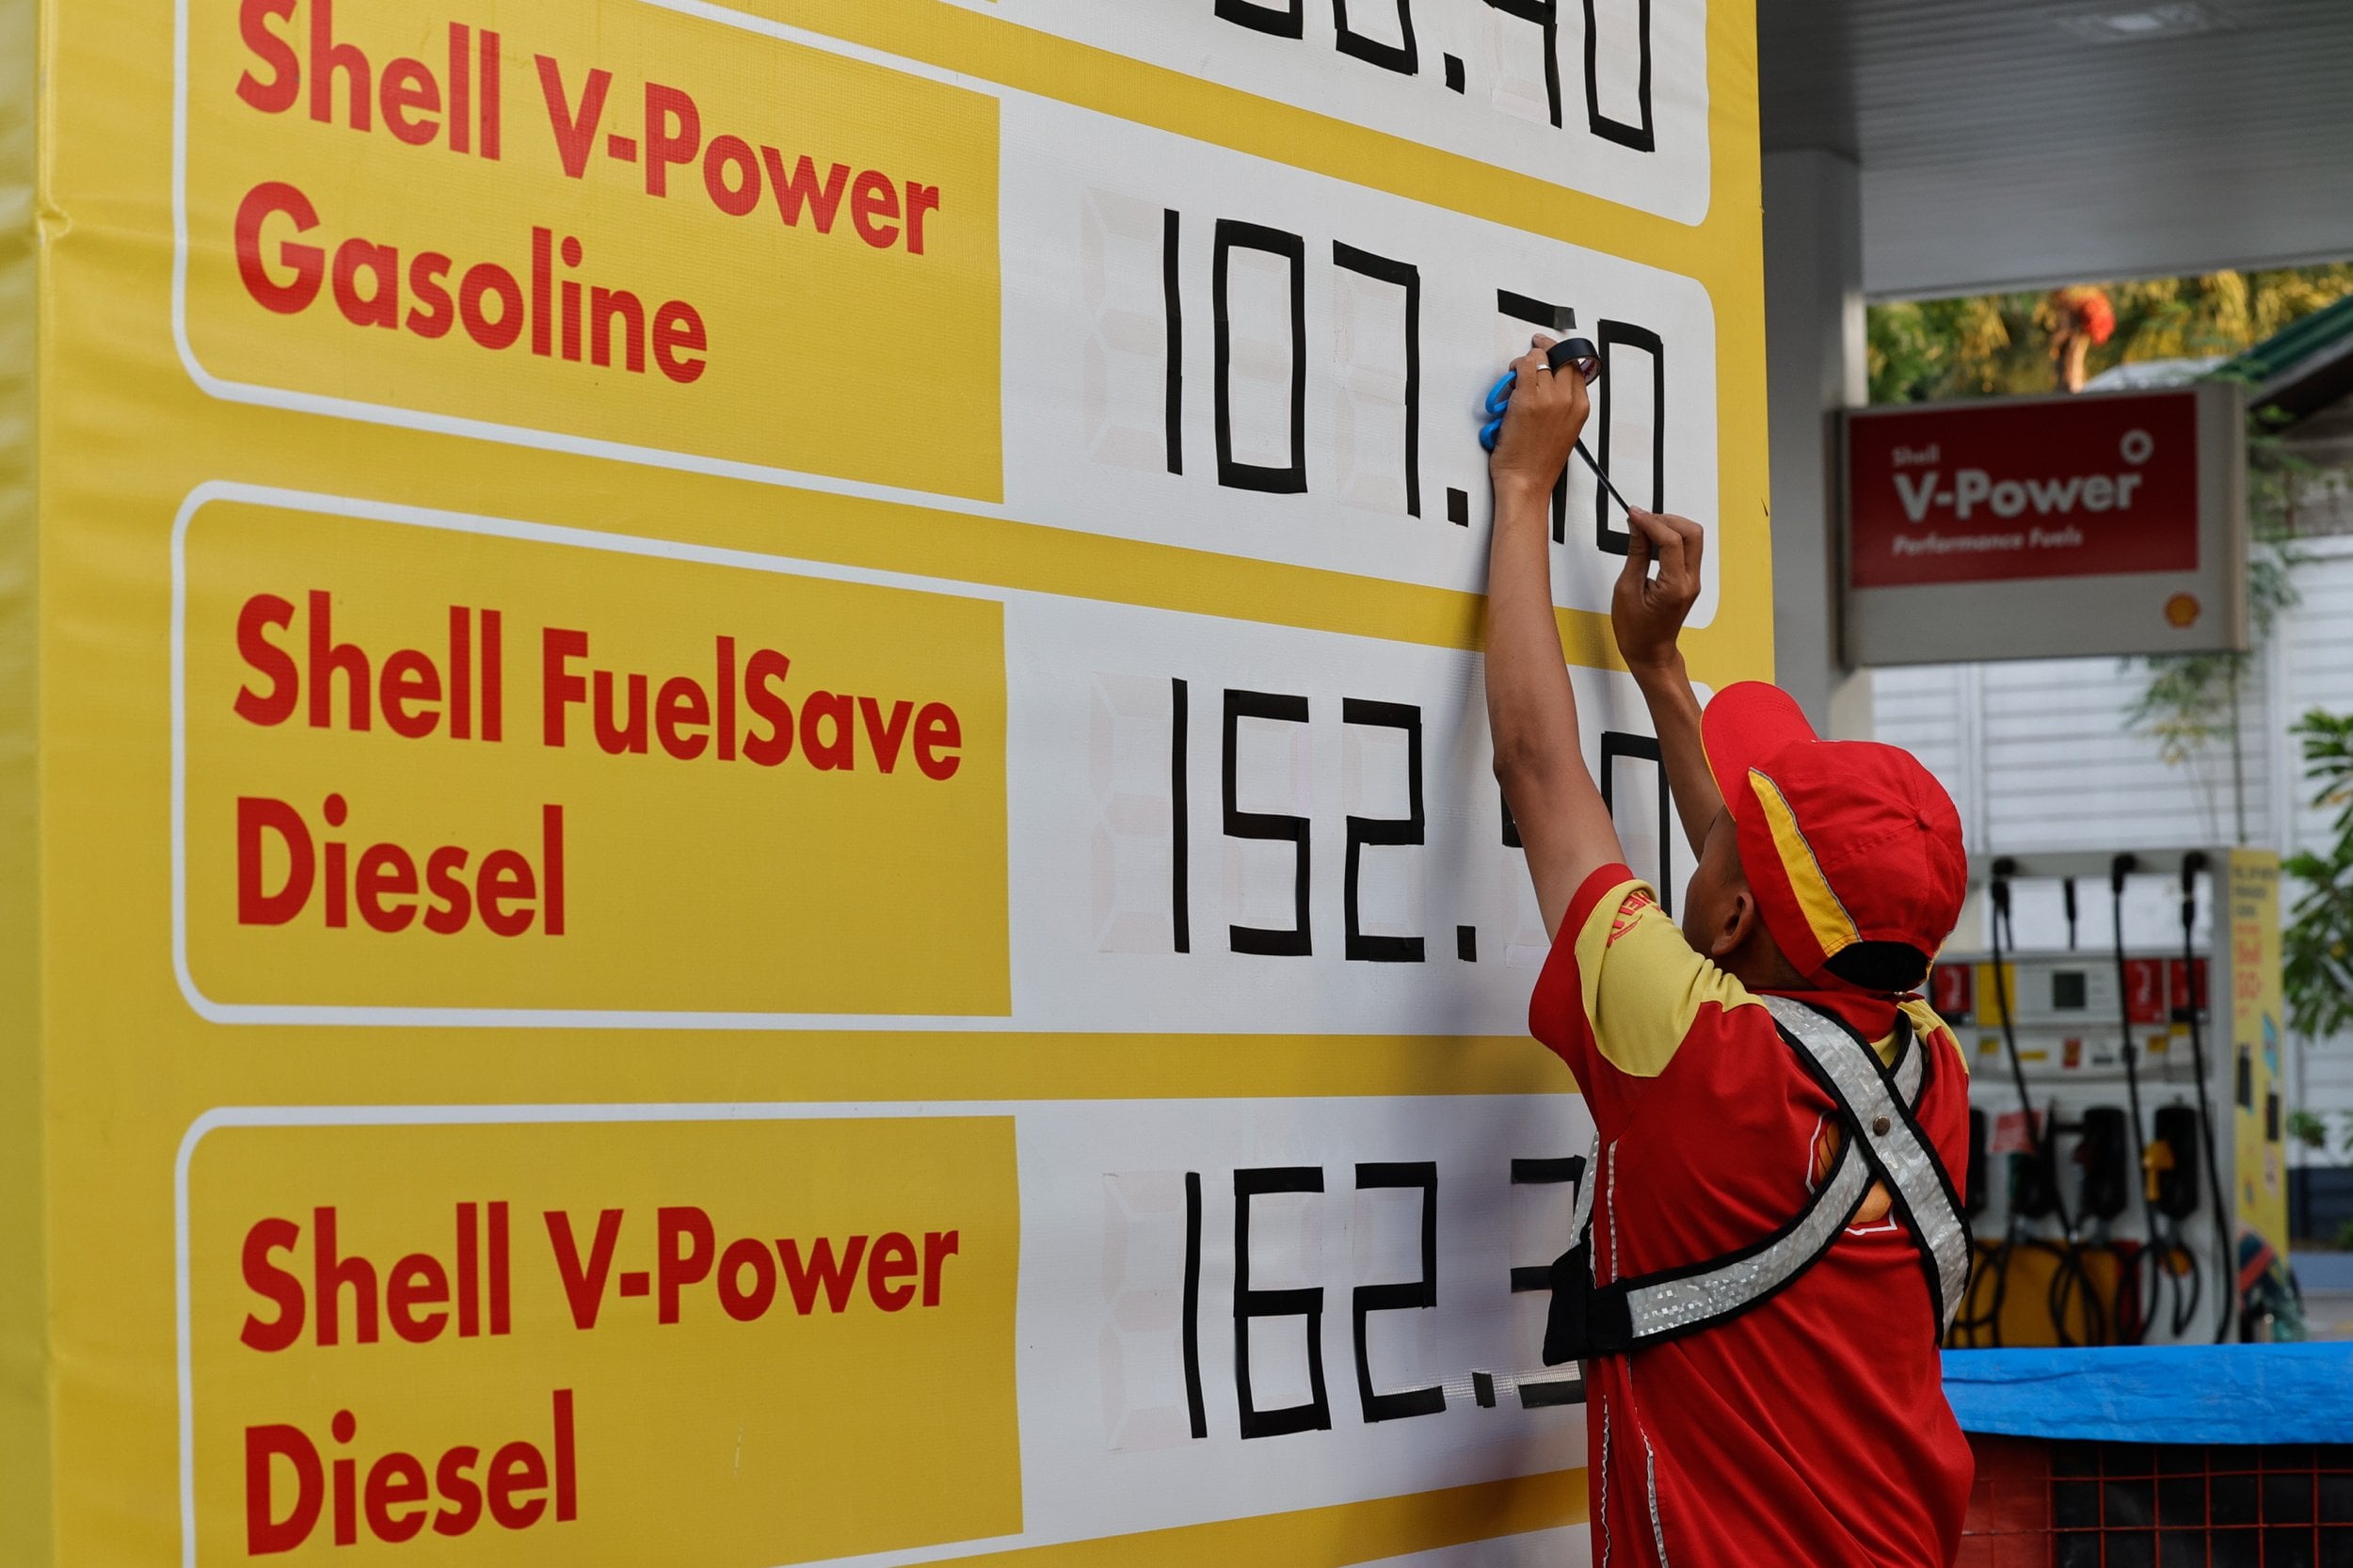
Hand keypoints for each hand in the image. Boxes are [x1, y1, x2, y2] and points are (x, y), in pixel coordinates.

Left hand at [1487, 337, 1587, 502]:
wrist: (1525, 482)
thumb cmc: (1539, 465)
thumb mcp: (1564, 432)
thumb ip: (1562, 408)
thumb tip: (1550, 388)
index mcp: (1579, 408)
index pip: (1576, 366)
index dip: (1561, 356)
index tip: (1551, 351)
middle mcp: (1567, 400)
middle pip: (1561, 358)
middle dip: (1546, 351)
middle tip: (1534, 351)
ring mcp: (1547, 398)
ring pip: (1540, 359)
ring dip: (1526, 361)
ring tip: (1517, 373)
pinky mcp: (1526, 399)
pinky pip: (1522, 366)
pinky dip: (1515, 367)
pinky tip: (1510, 378)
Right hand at [1611, 509, 1703, 674]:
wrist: (1650, 652)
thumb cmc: (1636, 631)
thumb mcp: (1626, 589)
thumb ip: (1636, 554)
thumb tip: (1637, 528)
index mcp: (1675, 586)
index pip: (1671, 541)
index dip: (1651, 522)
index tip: (1633, 514)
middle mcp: (1690, 581)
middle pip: (1692, 533)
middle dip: (1667, 519)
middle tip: (1642, 519)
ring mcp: (1693, 580)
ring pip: (1693, 538)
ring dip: (1670, 526)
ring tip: (1644, 528)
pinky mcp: (1689, 580)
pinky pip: (1686, 549)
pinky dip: (1670, 538)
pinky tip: (1652, 540)